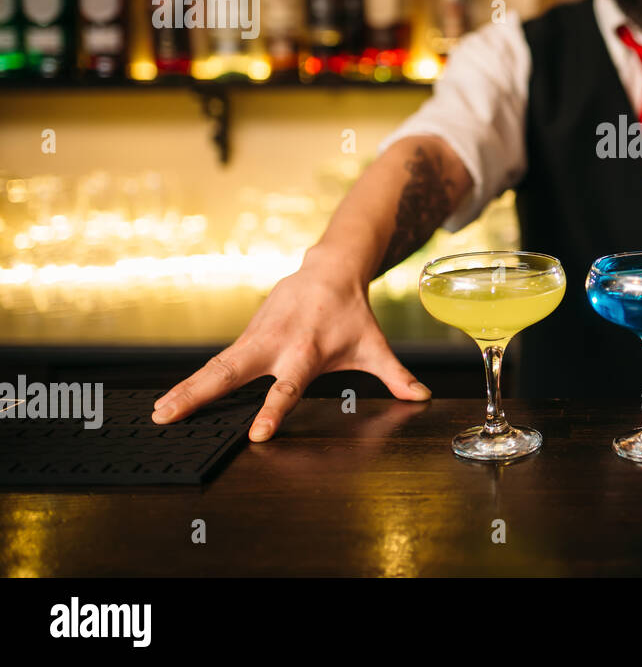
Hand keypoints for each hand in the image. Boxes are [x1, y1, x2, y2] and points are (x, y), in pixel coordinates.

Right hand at [151, 252, 430, 440]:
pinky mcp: (244, 337)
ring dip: (186, 389)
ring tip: (158, 415)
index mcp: (306, 351)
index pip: (288, 386)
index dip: (273, 410)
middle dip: (201, 395)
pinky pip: (215, 362)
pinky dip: (192, 381)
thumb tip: (421, 397)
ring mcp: (255, 339)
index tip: (257, 434)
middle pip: (233, 373)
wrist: (329, 270)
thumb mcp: (375, 346)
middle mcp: (274, 345)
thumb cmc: (352, 314)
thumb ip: (396, 375)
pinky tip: (171, 402)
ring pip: (215, 366)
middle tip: (170, 417)